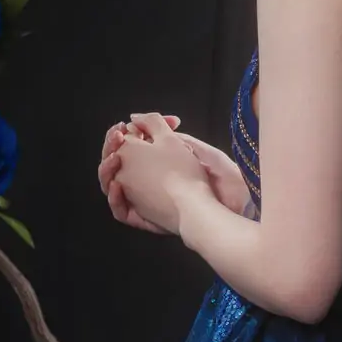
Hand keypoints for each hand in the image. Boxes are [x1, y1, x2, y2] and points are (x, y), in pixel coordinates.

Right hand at [99, 114, 250, 230]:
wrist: (236, 203)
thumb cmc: (221, 176)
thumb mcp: (191, 146)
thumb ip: (165, 132)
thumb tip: (136, 119)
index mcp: (158, 168)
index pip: (129, 150)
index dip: (121, 137)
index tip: (123, 126)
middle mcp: (149, 185)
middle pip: (116, 168)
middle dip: (110, 150)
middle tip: (116, 139)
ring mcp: (147, 203)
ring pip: (113, 187)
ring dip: (106, 171)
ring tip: (113, 159)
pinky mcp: (148, 221)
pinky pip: (122, 213)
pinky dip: (115, 199)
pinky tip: (117, 184)